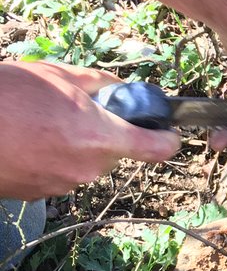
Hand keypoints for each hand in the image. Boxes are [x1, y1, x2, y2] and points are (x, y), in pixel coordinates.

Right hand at [0, 62, 180, 199]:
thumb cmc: (9, 94)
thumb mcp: (60, 75)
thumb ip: (100, 84)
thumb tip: (119, 89)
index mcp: (100, 138)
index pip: (156, 149)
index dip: (166, 138)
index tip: (166, 131)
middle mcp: (87, 168)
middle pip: (115, 154)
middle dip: (105, 133)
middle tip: (77, 111)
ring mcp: (61, 185)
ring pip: (85, 164)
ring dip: (74, 145)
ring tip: (41, 122)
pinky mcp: (37, 195)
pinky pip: (58, 173)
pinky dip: (51, 158)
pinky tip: (27, 139)